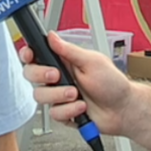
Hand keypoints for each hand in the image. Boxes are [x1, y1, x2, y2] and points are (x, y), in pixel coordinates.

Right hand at [19, 32, 135, 135]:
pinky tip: (82, 107)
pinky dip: (69, 110)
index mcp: (64, 62)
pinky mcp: (63, 112)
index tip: (30, 55)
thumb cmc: (113, 83)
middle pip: (31, 75)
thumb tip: (52, 36)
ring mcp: (59, 96)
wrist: (122, 110)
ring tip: (77, 95)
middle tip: (56, 75)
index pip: (37, 55)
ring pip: (40, 96)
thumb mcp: (92, 62)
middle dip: (41, 75)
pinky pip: (54, 113)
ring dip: (59, 96)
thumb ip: (69, 50)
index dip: (28, 54)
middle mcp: (59, 78)